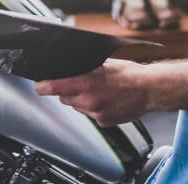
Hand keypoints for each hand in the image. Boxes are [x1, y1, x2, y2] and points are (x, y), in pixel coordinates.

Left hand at [35, 60, 153, 125]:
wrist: (150, 90)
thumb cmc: (130, 74)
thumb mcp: (104, 64)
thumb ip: (85, 69)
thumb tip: (69, 69)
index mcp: (88, 83)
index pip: (57, 87)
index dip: (44, 87)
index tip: (38, 87)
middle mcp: (90, 100)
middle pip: (65, 98)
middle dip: (68, 91)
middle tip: (81, 84)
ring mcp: (97, 113)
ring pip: (77, 107)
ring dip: (81, 100)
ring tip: (98, 91)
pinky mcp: (104, 122)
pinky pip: (90, 114)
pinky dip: (93, 108)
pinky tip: (106, 100)